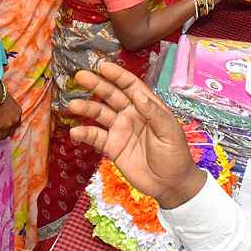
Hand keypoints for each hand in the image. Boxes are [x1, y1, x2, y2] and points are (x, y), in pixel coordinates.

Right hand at [0, 89, 21, 141]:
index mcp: (18, 112)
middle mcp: (16, 120)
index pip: (16, 123)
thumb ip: (8, 107)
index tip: (4, 127)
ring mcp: (9, 125)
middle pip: (11, 131)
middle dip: (5, 133)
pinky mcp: (0, 128)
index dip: (10, 126)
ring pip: (4, 135)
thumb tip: (2, 109)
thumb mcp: (8, 101)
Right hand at [67, 60, 205, 208]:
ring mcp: (120, 129)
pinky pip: (95, 137)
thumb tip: (138, 94)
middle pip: (111, 95)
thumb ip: (154, 113)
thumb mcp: (170, 132)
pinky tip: (75, 132)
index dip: (117, 75)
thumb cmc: (175, 155)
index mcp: (147, 106)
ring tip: (74, 105)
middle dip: (96, 84)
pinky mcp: (112, 147)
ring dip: (86, 108)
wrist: (170, 185)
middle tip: (80, 76)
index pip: (130, 86)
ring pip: (100, 113)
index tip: (102, 66)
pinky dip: (84, 133)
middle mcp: (131, 114)